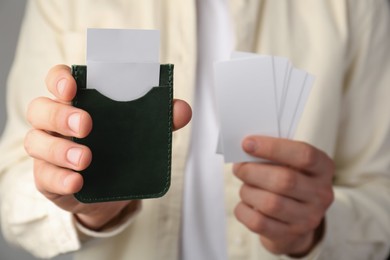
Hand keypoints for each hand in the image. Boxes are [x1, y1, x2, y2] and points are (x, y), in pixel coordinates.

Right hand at [24, 65, 191, 229]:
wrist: (111, 191)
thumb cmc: (119, 151)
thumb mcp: (139, 134)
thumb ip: (159, 119)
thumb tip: (182, 109)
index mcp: (77, 103)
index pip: (58, 81)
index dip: (59, 79)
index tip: (72, 86)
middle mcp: (55, 123)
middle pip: (40, 108)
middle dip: (60, 114)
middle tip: (86, 125)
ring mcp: (48, 150)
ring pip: (35, 141)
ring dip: (60, 149)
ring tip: (86, 158)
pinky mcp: (47, 177)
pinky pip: (44, 176)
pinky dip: (60, 178)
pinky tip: (77, 182)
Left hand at [233, 136, 333, 255]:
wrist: (296, 219)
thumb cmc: (289, 181)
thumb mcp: (290, 163)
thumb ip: (273, 154)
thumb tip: (246, 149)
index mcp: (323, 168)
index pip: (304, 155)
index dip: (273, 147)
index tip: (247, 143)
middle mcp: (321, 194)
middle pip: (284, 180)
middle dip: (253, 171)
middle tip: (239, 167)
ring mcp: (308, 218)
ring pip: (270, 203)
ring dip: (248, 191)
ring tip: (245, 186)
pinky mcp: (289, 235)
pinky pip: (258, 222)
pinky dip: (243, 210)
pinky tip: (244, 204)